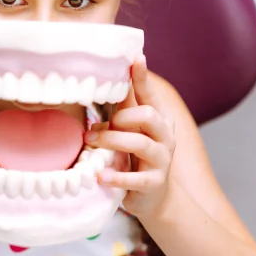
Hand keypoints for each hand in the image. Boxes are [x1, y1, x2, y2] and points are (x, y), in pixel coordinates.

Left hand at [86, 55, 174, 218]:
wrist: (153, 197)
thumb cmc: (137, 156)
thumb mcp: (132, 130)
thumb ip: (125, 106)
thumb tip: (112, 75)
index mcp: (159, 119)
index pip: (150, 94)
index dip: (142, 77)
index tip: (136, 58)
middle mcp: (165, 136)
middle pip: (147, 115)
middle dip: (119, 118)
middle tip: (93, 128)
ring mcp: (162, 160)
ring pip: (140, 143)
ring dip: (112, 141)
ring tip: (91, 142)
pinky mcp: (153, 183)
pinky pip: (136, 179)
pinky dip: (116, 177)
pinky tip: (100, 176)